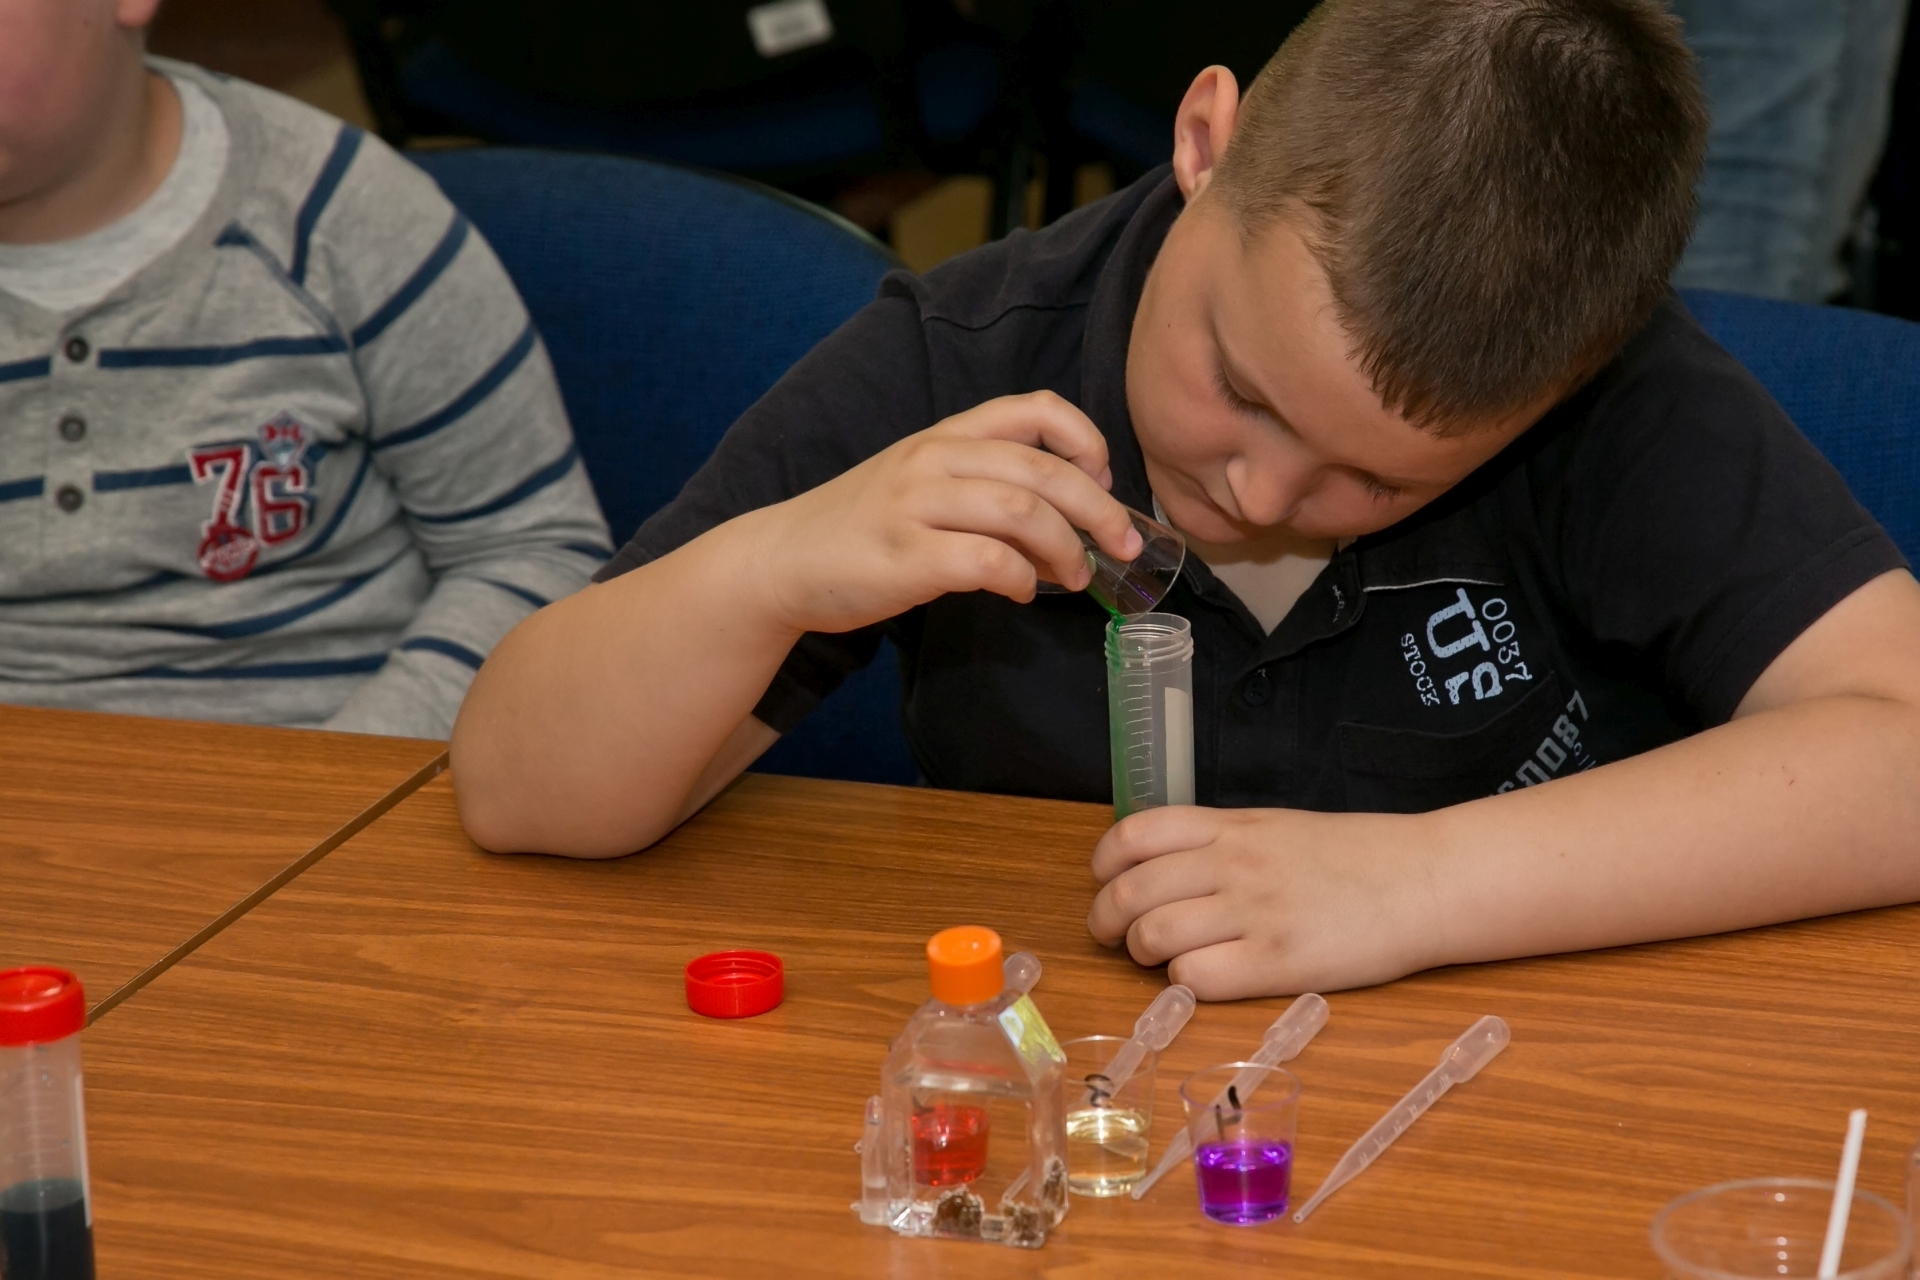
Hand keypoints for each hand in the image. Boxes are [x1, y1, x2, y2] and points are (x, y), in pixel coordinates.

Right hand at [743, 392, 1141, 635]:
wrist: (782, 561)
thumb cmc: (862, 528)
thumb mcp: (921, 486)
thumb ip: (985, 491)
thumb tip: (1066, 526)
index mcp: (944, 436)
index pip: (1033, 409)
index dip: (1085, 439)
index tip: (1102, 479)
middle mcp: (933, 459)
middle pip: (1043, 470)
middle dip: (1100, 510)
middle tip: (1127, 546)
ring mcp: (916, 506)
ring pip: (1023, 512)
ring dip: (1067, 549)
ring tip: (1077, 576)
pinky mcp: (905, 556)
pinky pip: (987, 561)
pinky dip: (1020, 578)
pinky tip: (1022, 591)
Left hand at [1086, 806, 1437, 998]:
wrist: (1425, 880)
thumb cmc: (1356, 857)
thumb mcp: (1277, 828)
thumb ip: (1220, 842)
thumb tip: (1162, 865)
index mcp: (1230, 827)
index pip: (1135, 835)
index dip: (1105, 863)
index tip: (1106, 881)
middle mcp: (1232, 864)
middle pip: (1131, 890)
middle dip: (1107, 919)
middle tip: (1114, 935)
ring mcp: (1253, 913)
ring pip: (1153, 934)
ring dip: (1142, 953)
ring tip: (1160, 958)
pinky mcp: (1276, 963)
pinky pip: (1196, 978)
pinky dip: (1185, 982)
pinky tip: (1202, 978)